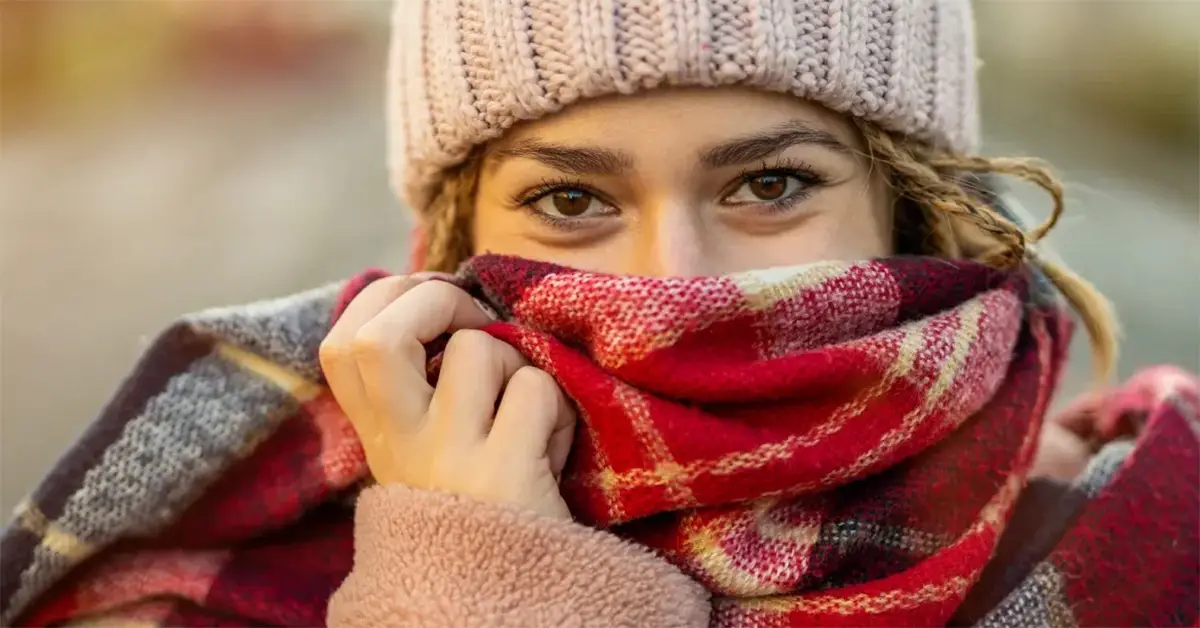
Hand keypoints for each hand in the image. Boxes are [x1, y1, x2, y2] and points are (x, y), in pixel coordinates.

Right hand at [320, 275, 576, 519]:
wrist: (503, 607)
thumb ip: (420, 392)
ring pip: (480, 348)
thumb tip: (442, 302)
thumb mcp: (431, 454)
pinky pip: (536, 388)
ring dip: (519, 361)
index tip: (433, 308)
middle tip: (475, 325)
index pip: (341, 344)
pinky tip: (552, 449)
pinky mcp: (503, 476)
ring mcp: (447, 461)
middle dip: (438, 299)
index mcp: (379, 437)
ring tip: (525, 410)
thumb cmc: (481, 512)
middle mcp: (399, 448)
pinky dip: (557, 405)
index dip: (387, 300)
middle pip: (381, 335)